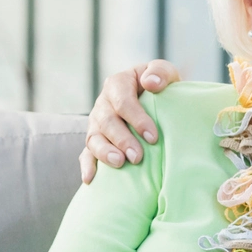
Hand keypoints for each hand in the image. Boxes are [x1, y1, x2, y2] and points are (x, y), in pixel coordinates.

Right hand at [81, 60, 183, 183]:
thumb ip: (160, 72)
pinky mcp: (96, 141)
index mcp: (118, 84)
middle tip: (137, 157)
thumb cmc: (162, 88)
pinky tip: (90, 179)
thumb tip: (150, 83)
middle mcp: (103, 103)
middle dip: (122, 140)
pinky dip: (87, 165)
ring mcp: (96, 123)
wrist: (158, 101)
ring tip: (119, 163)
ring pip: (94, 138)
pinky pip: (86, 153)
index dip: (137, 119)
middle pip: (107, 122)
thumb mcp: (164, 73)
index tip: (153, 137)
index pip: (123, 101)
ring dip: (105, 152)